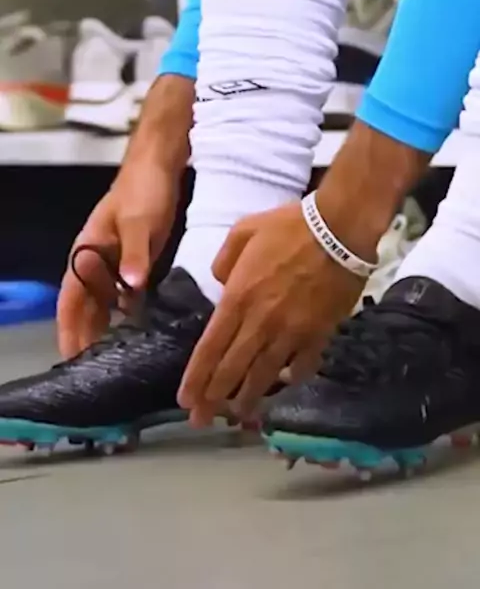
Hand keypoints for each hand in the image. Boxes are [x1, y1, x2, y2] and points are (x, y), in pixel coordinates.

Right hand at [56, 162, 178, 358]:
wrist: (158, 167)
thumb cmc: (143, 191)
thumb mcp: (140, 222)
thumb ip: (135, 254)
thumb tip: (130, 290)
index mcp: (86, 252)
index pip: (70, 298)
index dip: (69, 328)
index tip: (72, 358)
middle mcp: (95, 262)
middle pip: (85, 306)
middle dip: (86, 337)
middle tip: (96, 373)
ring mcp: (114, 263)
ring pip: (103, 304)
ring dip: (105, 329)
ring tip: (114, 362)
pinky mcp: (133, 263)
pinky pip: (124, 295)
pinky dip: (126, 314)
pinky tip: (137, 333)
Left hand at [178, 202, 365, 424]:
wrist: (339, 230)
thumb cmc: (289, 226)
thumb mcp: (243, 231)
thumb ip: (224, 260)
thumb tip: (221, 283)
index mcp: (238, 298)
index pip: (210, 347)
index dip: (197, 378)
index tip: (186, 400)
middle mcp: (261, 323)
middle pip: (233, 369)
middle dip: (214, 399)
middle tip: (201, 420)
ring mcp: (291, 332)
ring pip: (265, 374)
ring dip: (248, 397)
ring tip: (238, 415)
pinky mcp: (320, 334)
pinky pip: (302, 364)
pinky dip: (291, 377)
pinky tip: (284, 382)